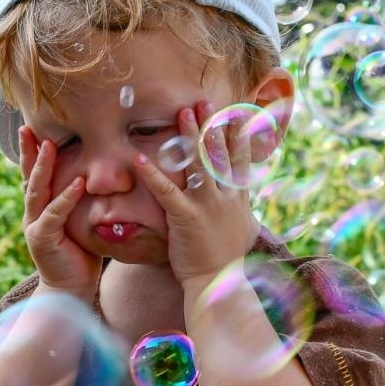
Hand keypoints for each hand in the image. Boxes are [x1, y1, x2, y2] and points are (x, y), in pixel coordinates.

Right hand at [18, 124, 100, 298]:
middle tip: (29, 128)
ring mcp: (34, 226)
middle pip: (29, 177)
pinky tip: (76, 183)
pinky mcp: (42, 239)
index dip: (32, 153)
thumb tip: (97, 178)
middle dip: (29, 152)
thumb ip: (80, 202)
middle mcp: (33, 214)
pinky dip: (65, 198)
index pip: (35, 175)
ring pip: (37, 191)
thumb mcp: (79, 223)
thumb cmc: (80, 255)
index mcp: (41, 209)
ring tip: (49, 145)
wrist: (71, 289)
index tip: (32, 129)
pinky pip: (54, 214)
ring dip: (43, 167)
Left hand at [132, 100, 258, 286]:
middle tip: (203, 101)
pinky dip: (153, 175)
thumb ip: (241, 206)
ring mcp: (207, 206)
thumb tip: (245, 192)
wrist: (219, 283)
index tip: (232, 112)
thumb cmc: (227, 258)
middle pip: (219, 154)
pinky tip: (140, 159)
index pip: (239, 159)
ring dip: (189, 137)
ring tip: (181, 113)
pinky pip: (167, 192)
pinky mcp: (186, 218)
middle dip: (211, 126)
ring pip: (198, 165)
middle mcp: (225, 197)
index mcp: (237, 198)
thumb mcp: (243, 227)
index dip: (235, 134)